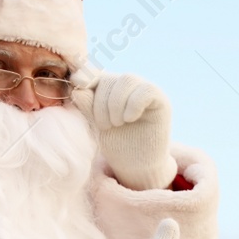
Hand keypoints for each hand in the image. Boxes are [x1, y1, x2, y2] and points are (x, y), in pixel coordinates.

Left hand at [78, 73, 177, 190]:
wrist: (137, 167)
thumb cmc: (118, 145)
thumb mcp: (97, 124)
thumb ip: (88, 105)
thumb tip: (77, 86)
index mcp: (111, 89)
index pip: (98, 72)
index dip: (87, 74)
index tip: (78, 83)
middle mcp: (129, 87)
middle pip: (111, 78)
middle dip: (101, 103)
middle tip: (105, 125)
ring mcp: (146, 91)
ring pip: (127, 80)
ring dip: (116, 104)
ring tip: (116, 124)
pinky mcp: (161, 101)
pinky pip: (146, 90)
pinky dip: (133, 104)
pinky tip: (130, 119)